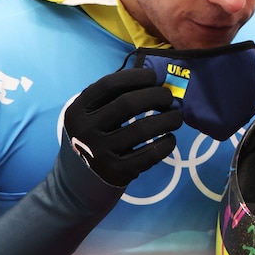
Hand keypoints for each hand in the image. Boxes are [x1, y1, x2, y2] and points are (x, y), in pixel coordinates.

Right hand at [64, 68, 182, 186]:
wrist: (81, 177)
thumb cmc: (94, 135)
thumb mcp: (91, 114)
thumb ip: (112, 96)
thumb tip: (153, 81)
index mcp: (78, 110)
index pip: (109, 85)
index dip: (135, 77)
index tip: (153, 77)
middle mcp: (86, 130)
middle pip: (128, 104)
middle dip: (156, 95)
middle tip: (169, 97)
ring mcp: (101, 153)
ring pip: (143, 129)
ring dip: (167, 119)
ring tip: (176, 117)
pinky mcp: (117, 172)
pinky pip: (150, 154)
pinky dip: (166, 144)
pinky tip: (171, 138)